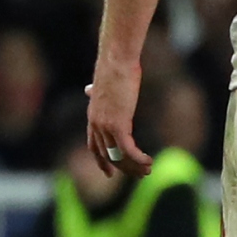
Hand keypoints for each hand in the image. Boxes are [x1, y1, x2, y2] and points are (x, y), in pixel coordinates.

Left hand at [85, 60, 152, 177]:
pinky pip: (127, 149)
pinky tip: (149, 161)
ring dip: (134, 166)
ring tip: (147, 170)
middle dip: (123, 168)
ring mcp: (106, 126)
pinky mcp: (118, 124)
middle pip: (107, 155)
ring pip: (118, 155)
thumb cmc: (113, 69)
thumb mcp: (101, 85)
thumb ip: (95, 92)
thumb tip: (87, 89)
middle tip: (138, 175)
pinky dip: (138, 158)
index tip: (109, 172)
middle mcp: (96, 125)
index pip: (94, 146)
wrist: (116, 61)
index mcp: (93, 117)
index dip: (101, 161)